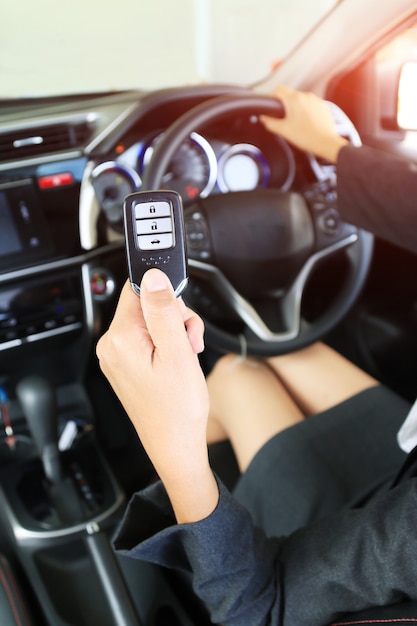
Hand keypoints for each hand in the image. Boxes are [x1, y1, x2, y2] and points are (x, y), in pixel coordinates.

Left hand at [96, 269, 218, 522]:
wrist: (175, 445)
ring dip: (174, 331)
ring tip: (186, 355)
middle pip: (146, 305)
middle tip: (188, 341)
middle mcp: (112, 345)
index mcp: (120, 339)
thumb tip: (153, 277)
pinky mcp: (127, 365)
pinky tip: (178, 361)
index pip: (138, 290)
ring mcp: (118, 356)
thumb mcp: (178, 353)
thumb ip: (164, 311)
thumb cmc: (177, 410)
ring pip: (150, 322)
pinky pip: (148, 339)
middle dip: (174, 317)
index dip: (166, 296)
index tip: (180, 312)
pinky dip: (167, 344)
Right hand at [261, 85, 348, 162]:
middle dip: (286, 105)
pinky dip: (307, 112)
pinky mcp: (324, 106)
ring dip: (297, 109)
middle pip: (290, 95)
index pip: (278, 89)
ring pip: (301, 100)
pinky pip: (311, 105)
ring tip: (297, 124)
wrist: (326, 143)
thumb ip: (270, 123)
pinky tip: (307, 124)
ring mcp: (316, 100)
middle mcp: (306, 96)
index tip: (272, 106)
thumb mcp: (283, 131)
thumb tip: (263, 118)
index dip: (272, 97)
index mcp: (295, 99)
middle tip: (285, 120)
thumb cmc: (307, 137)